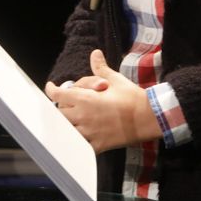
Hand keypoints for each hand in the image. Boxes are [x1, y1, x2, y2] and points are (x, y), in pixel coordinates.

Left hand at [45, 49, 161, 152]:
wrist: (148, 118)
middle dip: (62, 105)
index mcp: (85, 99)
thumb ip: (100, 68)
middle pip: (59, 112)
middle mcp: (83, 116)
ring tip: (74, 118)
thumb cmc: (131, 97)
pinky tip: (81, 136)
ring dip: (67, 123)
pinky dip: (77, 142)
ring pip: (67, 130)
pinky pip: (80, 147)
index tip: (51, 87)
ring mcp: (89, 133)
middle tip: (69, 102)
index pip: (58, 94)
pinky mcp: (98, 145)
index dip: (51, 89)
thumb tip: (95, 54)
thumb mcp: (115, 80)